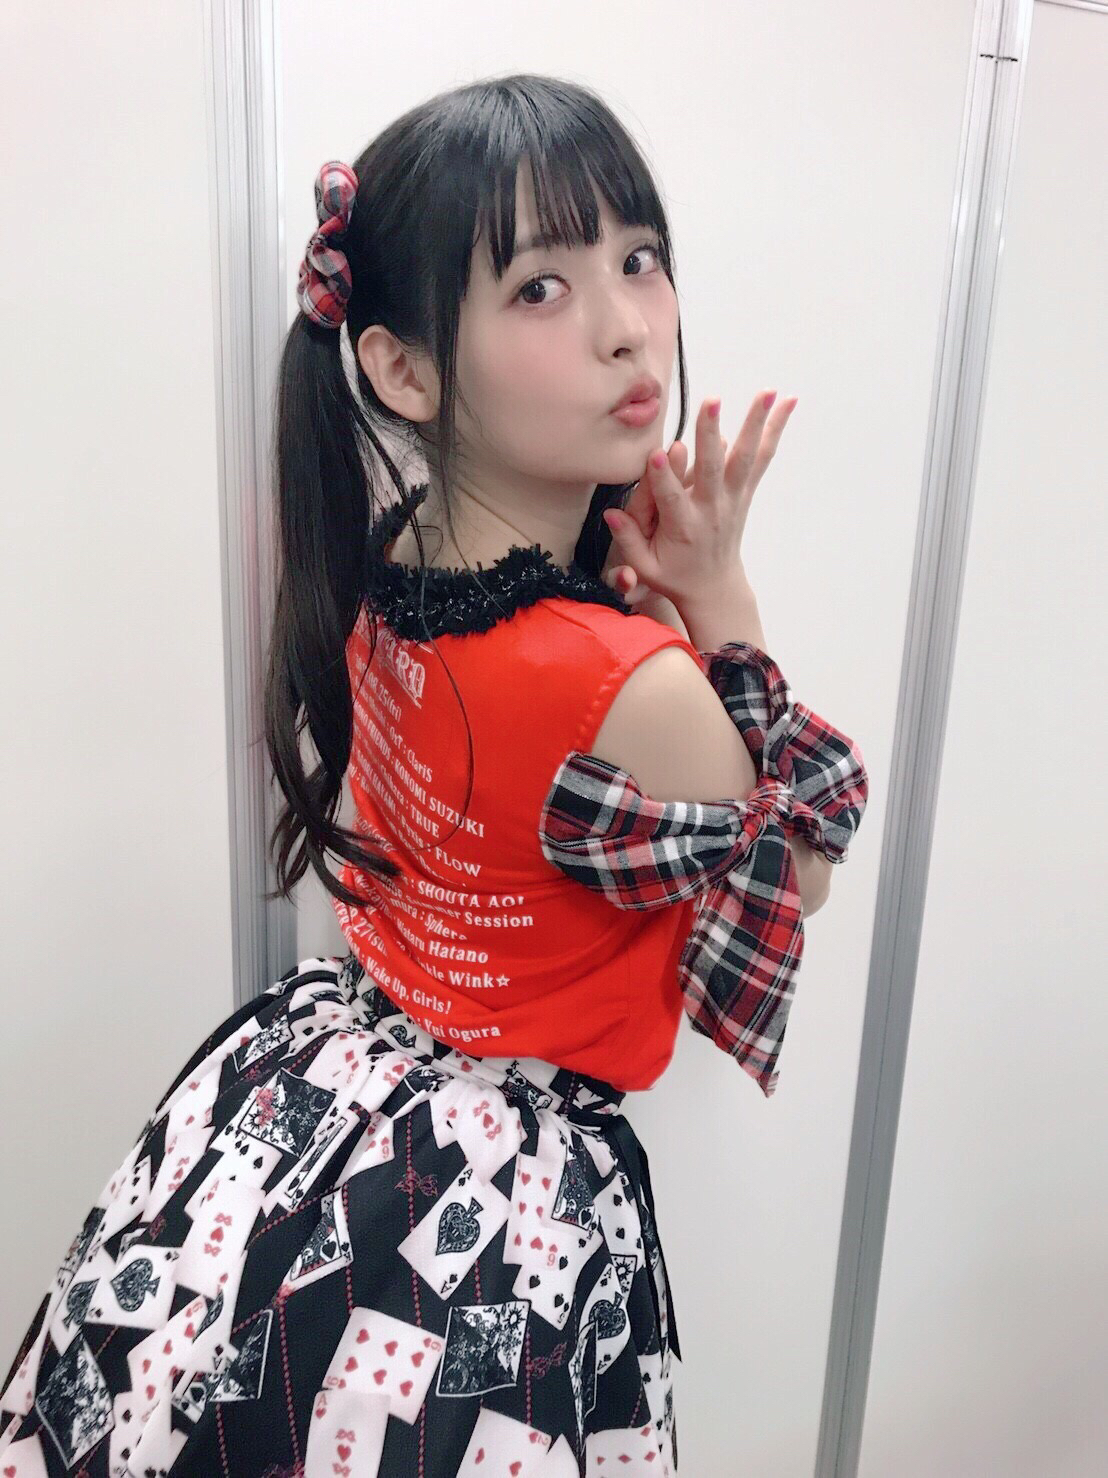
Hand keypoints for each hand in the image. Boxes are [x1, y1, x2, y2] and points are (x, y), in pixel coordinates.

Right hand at [600, 389, 797, 610]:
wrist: (715, 587)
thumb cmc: (674, 575)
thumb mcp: (644, 568)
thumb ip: (628, 539)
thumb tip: (610, 513)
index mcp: (684, 528)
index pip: (671, 499)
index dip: (664, 478)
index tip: (659, 453)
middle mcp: (712, 510)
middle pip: (711, 469)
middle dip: (710, 434)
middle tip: (712, 402)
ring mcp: (732, 499)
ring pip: (744, 458)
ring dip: (755, 423)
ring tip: (766, 391)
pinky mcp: (744, 493)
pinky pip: (761, 458)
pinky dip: (775, 429)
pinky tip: (788, 401)